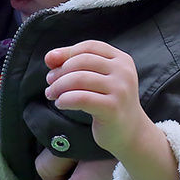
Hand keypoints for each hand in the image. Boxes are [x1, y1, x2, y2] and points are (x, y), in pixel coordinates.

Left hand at [45, 40, 148, 157]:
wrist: (129, 132)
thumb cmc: (108, 102)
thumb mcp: (96, 79)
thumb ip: (75, 64)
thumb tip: (50, 57)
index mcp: (121, 59)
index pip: (89, 46)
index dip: (67, 52)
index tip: (50, 62)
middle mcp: (123, 71)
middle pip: (82, 61)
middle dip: (60, 71)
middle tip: (50, 83)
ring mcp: (120, 89)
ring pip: (79, 79)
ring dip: (59, 86)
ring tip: (52, 94)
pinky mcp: (113, 108)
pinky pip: (81, 98)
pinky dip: (65, 99)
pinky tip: (61, 104)